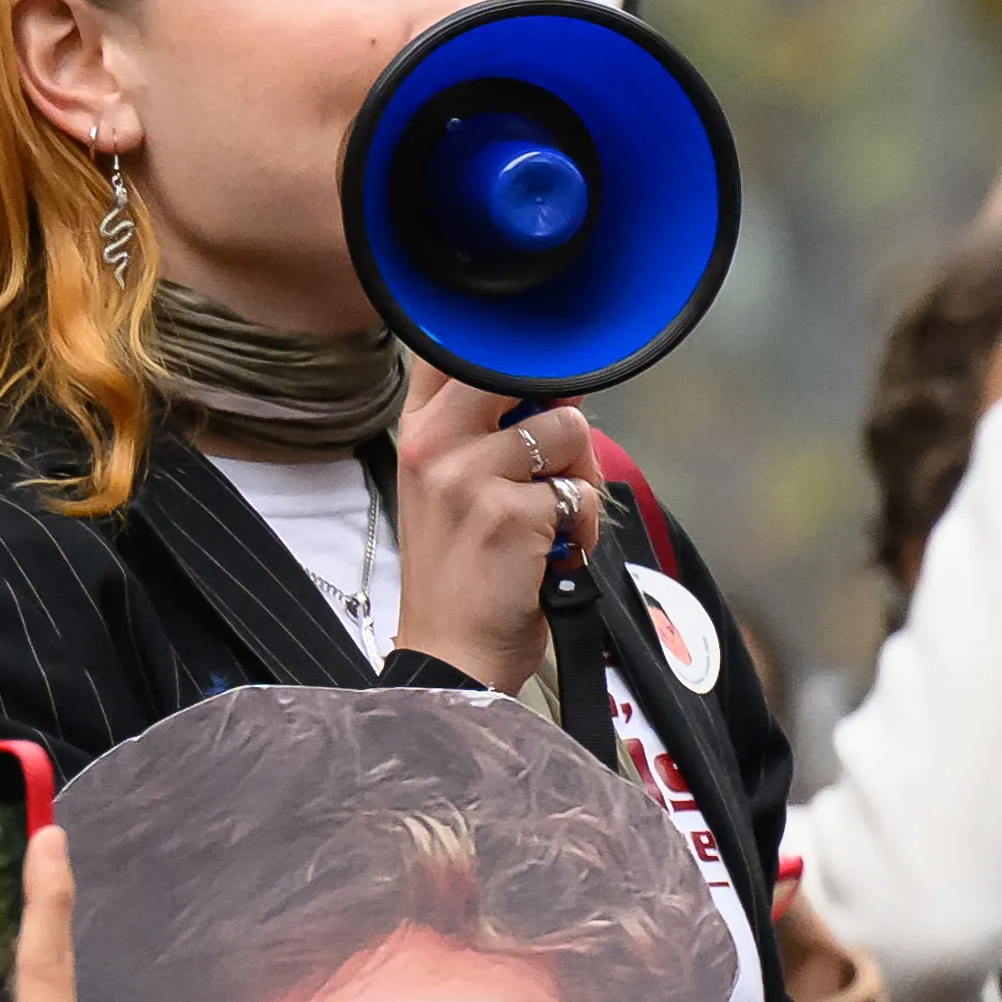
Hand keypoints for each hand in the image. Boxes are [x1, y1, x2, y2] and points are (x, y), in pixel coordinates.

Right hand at [388, 369, 600, 694]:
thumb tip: (558, 388)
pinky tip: (555, 550)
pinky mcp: (510, 514)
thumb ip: (489, 431)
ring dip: (577, 475)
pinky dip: (583, 523)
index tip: (531, 380)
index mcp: (418, 430)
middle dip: (558, 412)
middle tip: (552, 461)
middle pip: (523, 372)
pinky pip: (581, 490)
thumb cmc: (461, 571)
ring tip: (550, 518)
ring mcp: (468, 477)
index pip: (455, 348)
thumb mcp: (451, 486)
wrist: (450, 654)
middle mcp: (433, 443)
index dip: (508, 350)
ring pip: (567, 428)